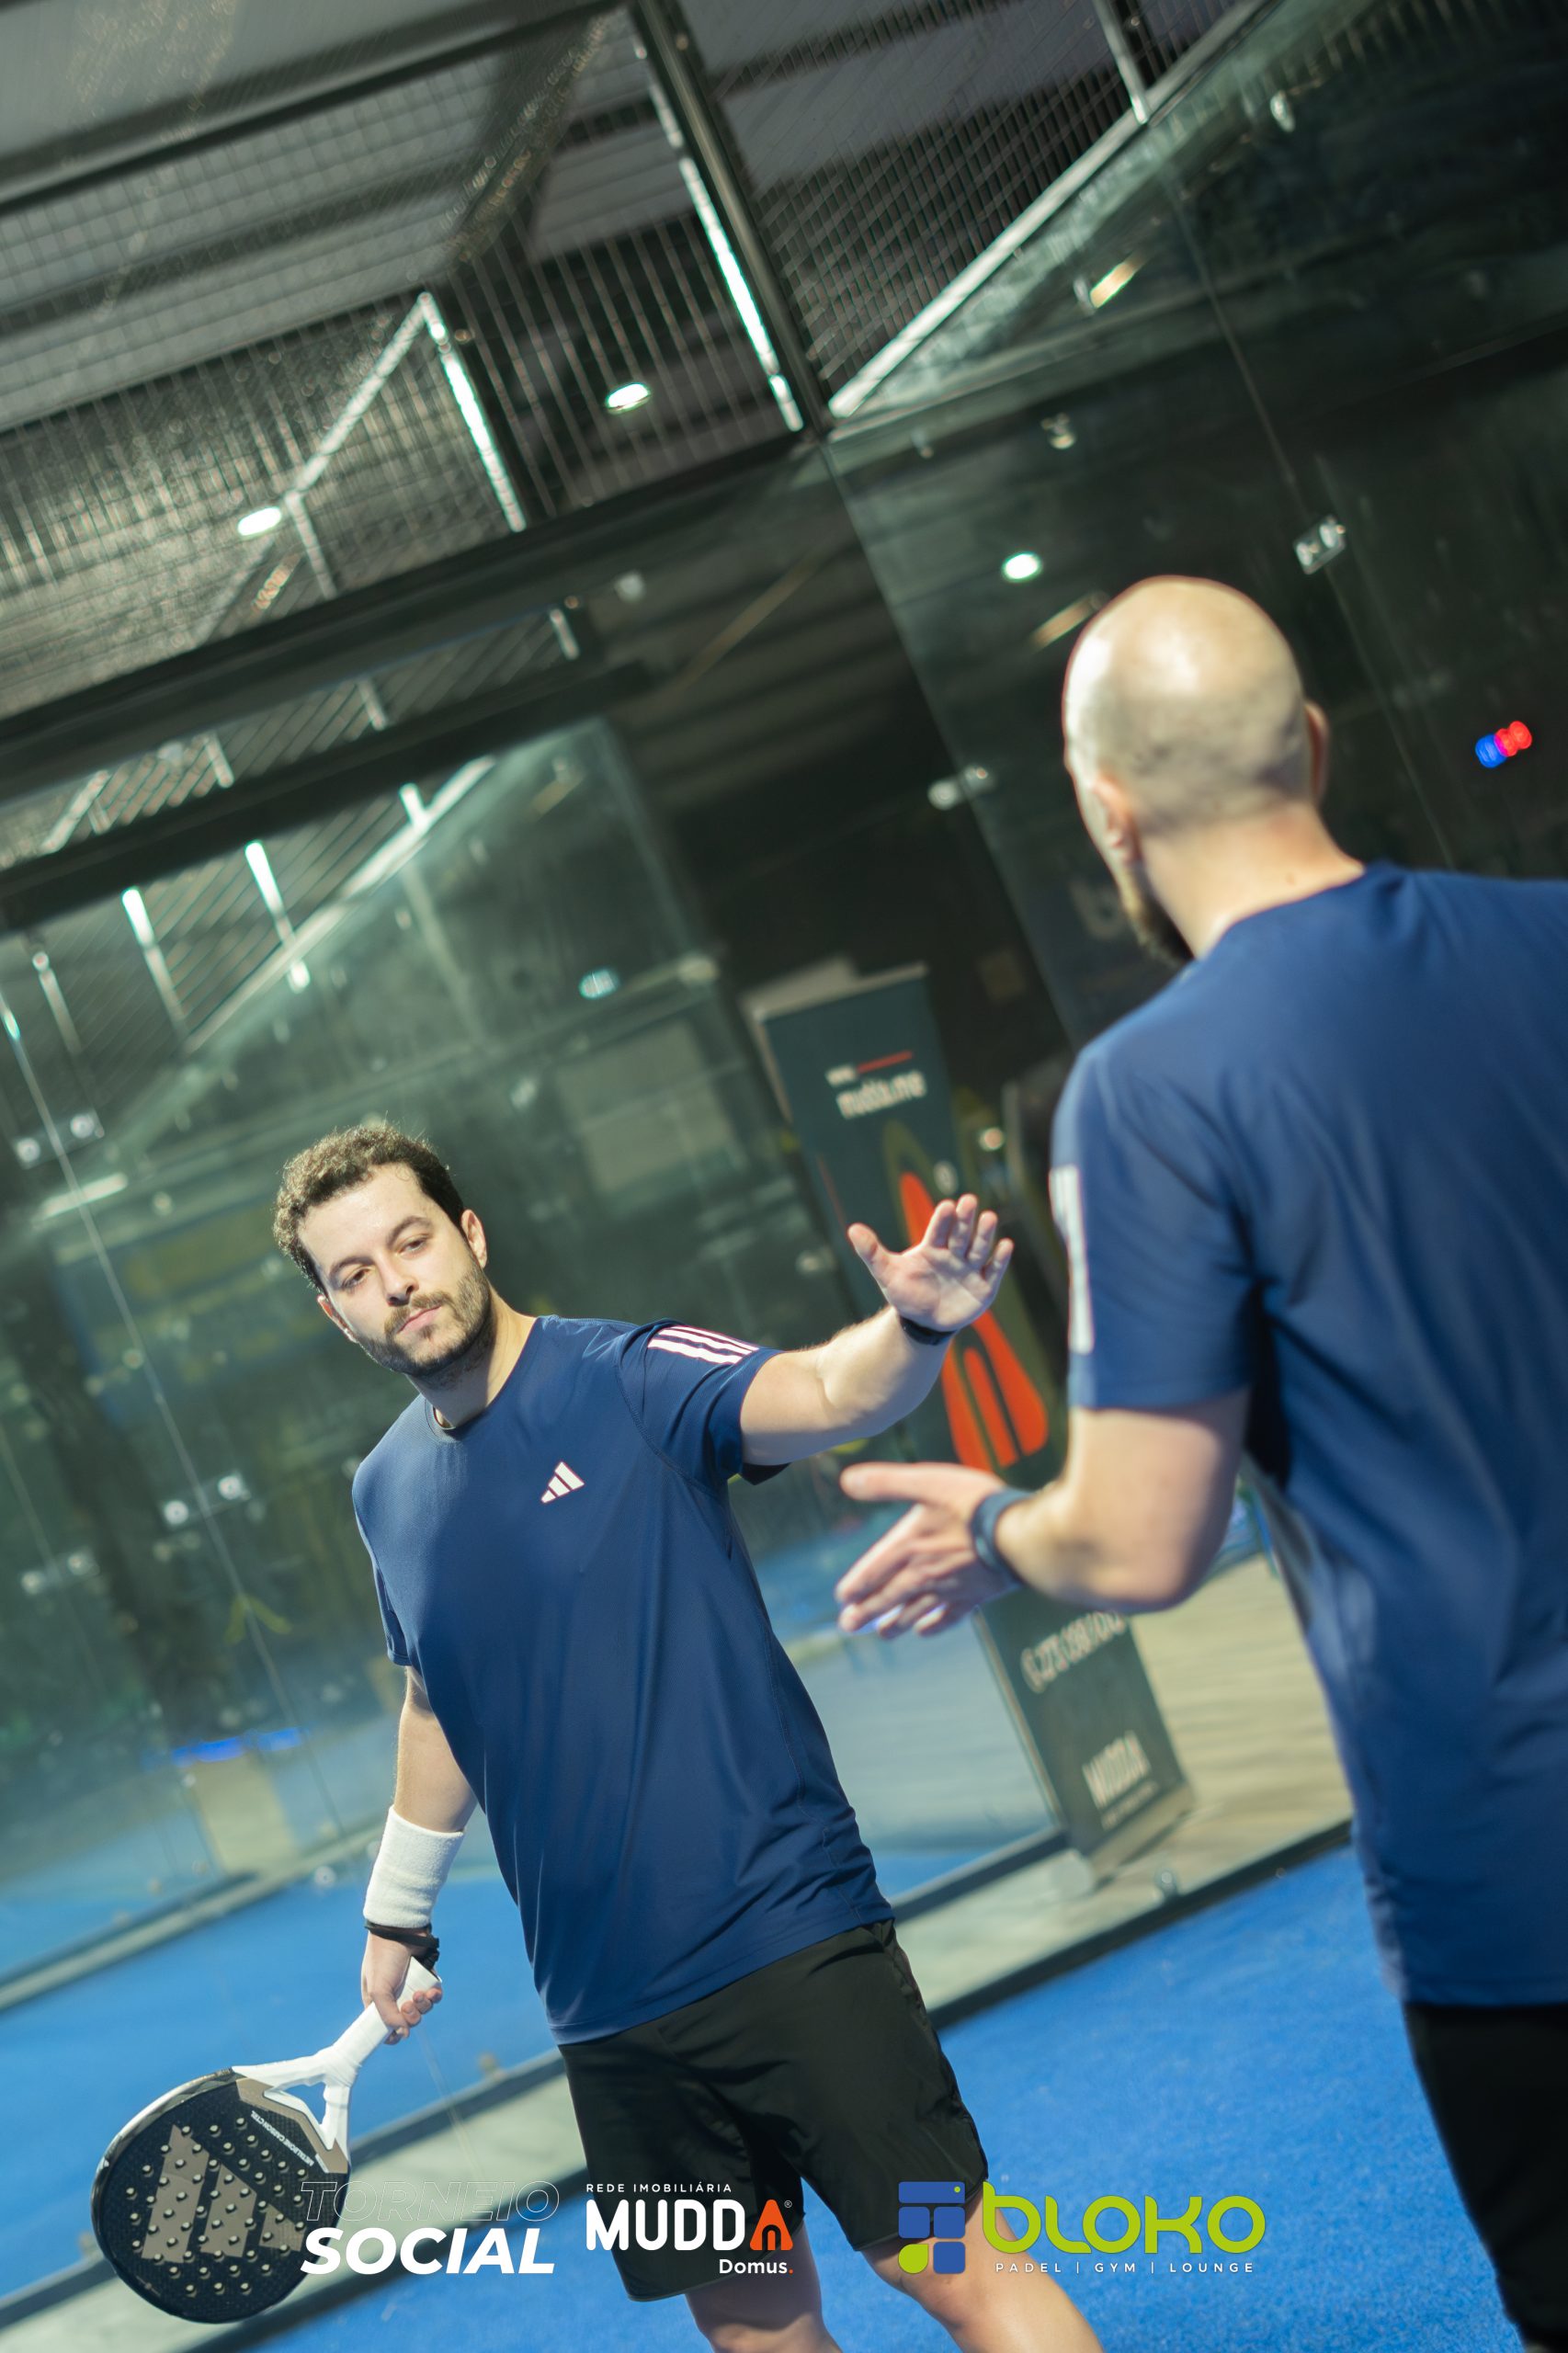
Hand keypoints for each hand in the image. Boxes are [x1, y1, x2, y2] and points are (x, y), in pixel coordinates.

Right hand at [361, 1931, 441, 2043]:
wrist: (401, 1931)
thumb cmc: (384, 1959)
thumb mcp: (378, 1990)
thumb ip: (388, 2015)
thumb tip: (404, 2034)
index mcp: (378, 2000)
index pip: (385, 2025)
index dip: (392, 2034)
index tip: (398, 2036)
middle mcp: (396, 1995)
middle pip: (408, 2019)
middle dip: (412, 2016)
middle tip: (409, 2004)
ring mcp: (412, 1986)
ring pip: (423, 2009)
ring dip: (424, 2006)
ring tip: (420, 1994)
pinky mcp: (427, 1977)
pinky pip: (435, 1996)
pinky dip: (435, 1997)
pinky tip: (432, 1992)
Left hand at [835, 1459, 1022, 1636]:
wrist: (1019, 1535)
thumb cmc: (974, 1505)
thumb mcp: (927, 1482)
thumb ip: (886, 1482)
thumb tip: (846, 1480)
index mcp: (909, 1546)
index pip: (874, 1570)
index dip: (856, 1585)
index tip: (842, 1599)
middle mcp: (925, 1572)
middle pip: (889, 1596)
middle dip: (867, 1612)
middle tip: (848, 1626)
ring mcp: (950, 1587)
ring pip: (915, 1610)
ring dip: (896, 1623)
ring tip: (882, 1635)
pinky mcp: (975, 1595)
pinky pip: (950, 1616)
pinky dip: (935, 1625)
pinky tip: (924, 1631)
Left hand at [848, 1194, 1012, 1333]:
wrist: (922, 1322)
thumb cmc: (905, 1293)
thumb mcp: (887, 1273)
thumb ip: (872, 1252)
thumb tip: (852, 1229)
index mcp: (932, 1247)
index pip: (938, 1230)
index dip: (943, 1219)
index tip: (947, 1205)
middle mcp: (954, 1254)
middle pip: (961, 1234)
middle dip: (965, 1219)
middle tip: (969, 1201)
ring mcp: (969, 1269)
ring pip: (978, 1248)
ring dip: (984, 1234)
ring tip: (989, 1217)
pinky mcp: (983, 1286)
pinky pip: (993, 1271)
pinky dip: (999, 1259)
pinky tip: (1006, 1245)